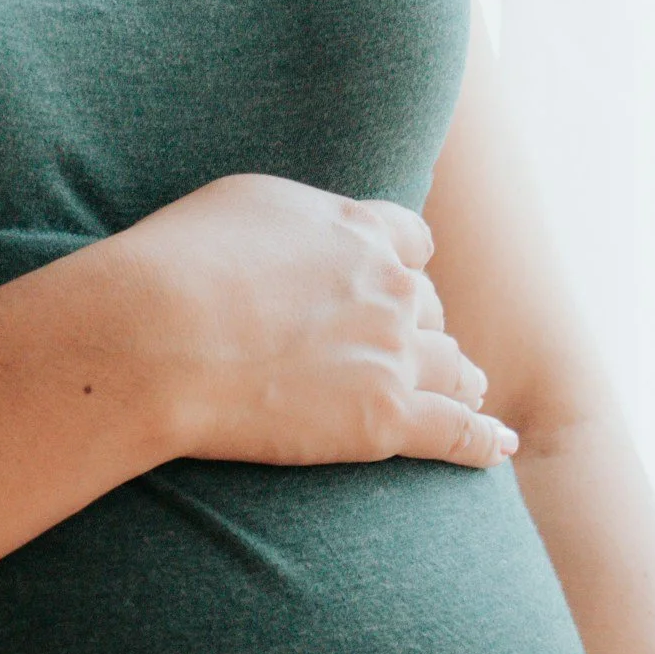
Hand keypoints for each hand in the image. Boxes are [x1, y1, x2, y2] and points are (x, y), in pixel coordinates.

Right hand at [115, 173, 515, 472]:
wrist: (158, 334)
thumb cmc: (176, 265)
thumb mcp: (239, 206)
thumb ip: (291, 222)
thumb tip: (299, 239)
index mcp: (356, 231)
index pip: (410, 243)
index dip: (403, 266)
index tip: (393, 283)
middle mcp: (388, 286)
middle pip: (430, 308)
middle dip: (419, 328)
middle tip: (398, 351)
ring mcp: (392, 353)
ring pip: (452, 368)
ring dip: (455, 380)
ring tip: (462, 394)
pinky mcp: (385, 419)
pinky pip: (455, 432)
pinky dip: (480, 441)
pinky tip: (496, 447)